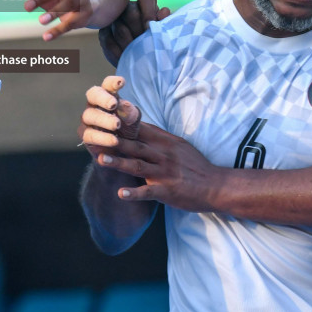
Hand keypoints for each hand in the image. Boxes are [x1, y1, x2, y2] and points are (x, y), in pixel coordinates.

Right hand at [80, 75, 142, 149]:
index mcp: (108, 96)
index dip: (112, 82)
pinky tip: (114, 140)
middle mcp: (95, 104)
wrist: (124, 148)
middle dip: (103, 98)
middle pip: (93, 95)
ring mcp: (88, 119)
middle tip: (113, 104)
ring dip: (104, 119)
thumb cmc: (127, 127)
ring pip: (89, 115)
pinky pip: (90, 134)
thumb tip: (125, 104)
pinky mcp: (86, 135)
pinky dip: (102, 137)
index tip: (121, 82)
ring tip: (117, 125)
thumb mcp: (133, 119)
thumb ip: (130, 112)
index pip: (107, 85)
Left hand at [93, 122, 219, 211]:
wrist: (216, 186)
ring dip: (119, 163)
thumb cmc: (195, 165)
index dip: (121, 124)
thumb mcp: (178, 145)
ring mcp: (165, 173)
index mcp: (165, 143)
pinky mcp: (168, 191)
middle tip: (95, 136)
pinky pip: (149, 192)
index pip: (140, 130)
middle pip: (136, 146)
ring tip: (101, 160)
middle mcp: (164, 155)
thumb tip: (138, 123)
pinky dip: (134, 193)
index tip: (102, 118)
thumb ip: (158, 136)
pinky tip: (121, 193)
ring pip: (139, 166)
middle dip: (115, 141)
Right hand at [98, 0, 169, 65]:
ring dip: (129, 44)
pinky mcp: (104, 33)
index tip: (150, 28)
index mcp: (145, 5)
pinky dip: (118, 52)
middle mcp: (128, 8)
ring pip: (119, 29)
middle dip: (138, 31)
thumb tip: (164, 12)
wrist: (142, 58)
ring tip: (137, 55)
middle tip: (144, 46)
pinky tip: (124, 58)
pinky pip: (108, 41)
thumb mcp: (164, 33)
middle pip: (130, 13)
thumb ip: (165, 23)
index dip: (148, 12)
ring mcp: (114, 20)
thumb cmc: (156, 42)